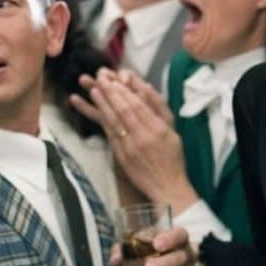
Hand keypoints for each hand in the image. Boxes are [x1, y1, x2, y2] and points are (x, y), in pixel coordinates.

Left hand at [71, 69, 196, 210]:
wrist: (166, 186)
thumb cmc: (172, 158)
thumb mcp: (173, 131)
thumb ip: (160, 109)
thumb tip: (147, 87)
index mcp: (159, 130)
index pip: (138, 106)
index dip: (124, 92)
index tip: (115, 80)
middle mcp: (143, 137)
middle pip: (124, 111)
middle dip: (111, 93)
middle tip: (100, 79)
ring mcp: (130, 147)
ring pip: (114, 121)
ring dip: (102, 104)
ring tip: (93, 90)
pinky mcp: (121, 156)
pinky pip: (110, 135)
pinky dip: (102, 120)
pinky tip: (94, 110)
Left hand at [114, 225, 202, 265]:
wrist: (166, 261)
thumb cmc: (150, 249)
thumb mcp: (136, 243)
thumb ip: (123, 248)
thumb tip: (116, 260)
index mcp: (178, 238)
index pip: (180, 235)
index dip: (170, 239)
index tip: (156, 244)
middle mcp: (188, 254)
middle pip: (182, 258)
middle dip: (165, 264)